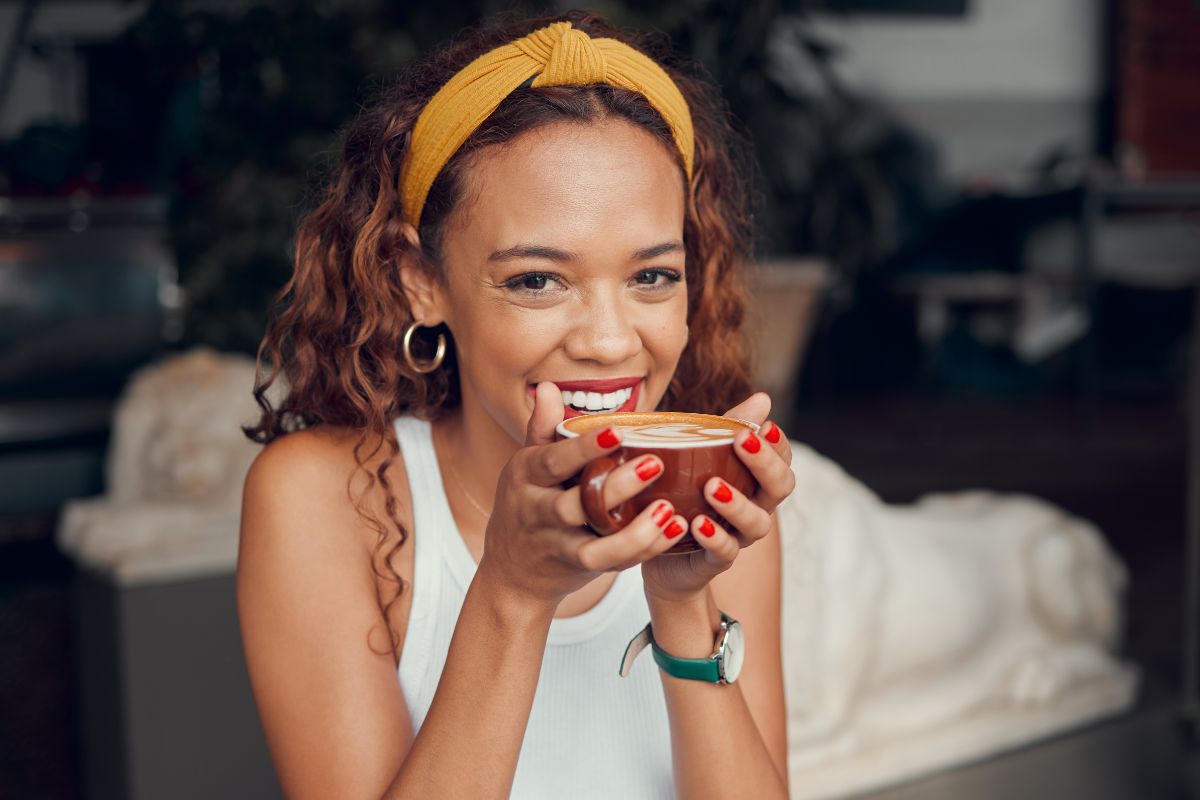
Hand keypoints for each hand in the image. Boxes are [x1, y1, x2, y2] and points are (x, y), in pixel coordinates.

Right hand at [476, 382, 690, 609]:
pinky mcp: (578, 568)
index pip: (553, 461)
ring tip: (669, 509)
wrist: (512, 571)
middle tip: (656, 463)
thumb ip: (542, 429)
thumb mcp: (526, 466)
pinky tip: (673, 530)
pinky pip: (612, 563)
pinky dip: (643, 549)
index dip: (583, 448)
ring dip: (634, 532)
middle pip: (574, 505)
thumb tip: (548, 387)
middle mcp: (537, 512)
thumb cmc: (527, 504)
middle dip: (615, 488)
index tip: (617, 431)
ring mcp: (557, 545)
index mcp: (526, 476)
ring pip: (594, 547)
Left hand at [641, 392, 794, 602]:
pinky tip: (698, 524)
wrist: (661, 551)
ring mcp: (739, 535)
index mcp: (756, 480)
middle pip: (780, 487)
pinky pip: (725, 552)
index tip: (766, 425)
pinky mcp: (716, 560)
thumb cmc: (686, 494)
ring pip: (757, 523)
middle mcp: (756, 507)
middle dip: (765, 464)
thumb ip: (728, 428)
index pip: (782, 459)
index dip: (779, 443)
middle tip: (742, 442)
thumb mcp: (701, 455)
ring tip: (712, 487)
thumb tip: (763, 398)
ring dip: (737, 504)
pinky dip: (715, 538)